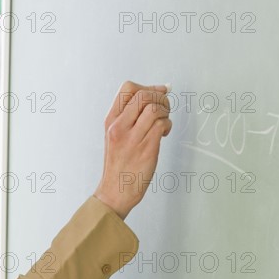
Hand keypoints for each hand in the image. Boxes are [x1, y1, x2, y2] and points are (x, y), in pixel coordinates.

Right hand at [93, 80, 172, 219]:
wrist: (115, 190)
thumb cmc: (119, 164)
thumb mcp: (115, 135)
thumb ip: (129, 116)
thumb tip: (154, 95)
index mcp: (111, 120)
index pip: (127, 89)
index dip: (147, 87)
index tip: (159, 92)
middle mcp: (119, 126)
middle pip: (142, 94)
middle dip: (160, 97)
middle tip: (164, 108)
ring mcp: (132, 137)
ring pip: (154, 108)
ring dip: (165, 112)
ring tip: (163, 122)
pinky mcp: (146, 149)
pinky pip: (161, 125)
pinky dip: (167, 125)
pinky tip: (163, 133)